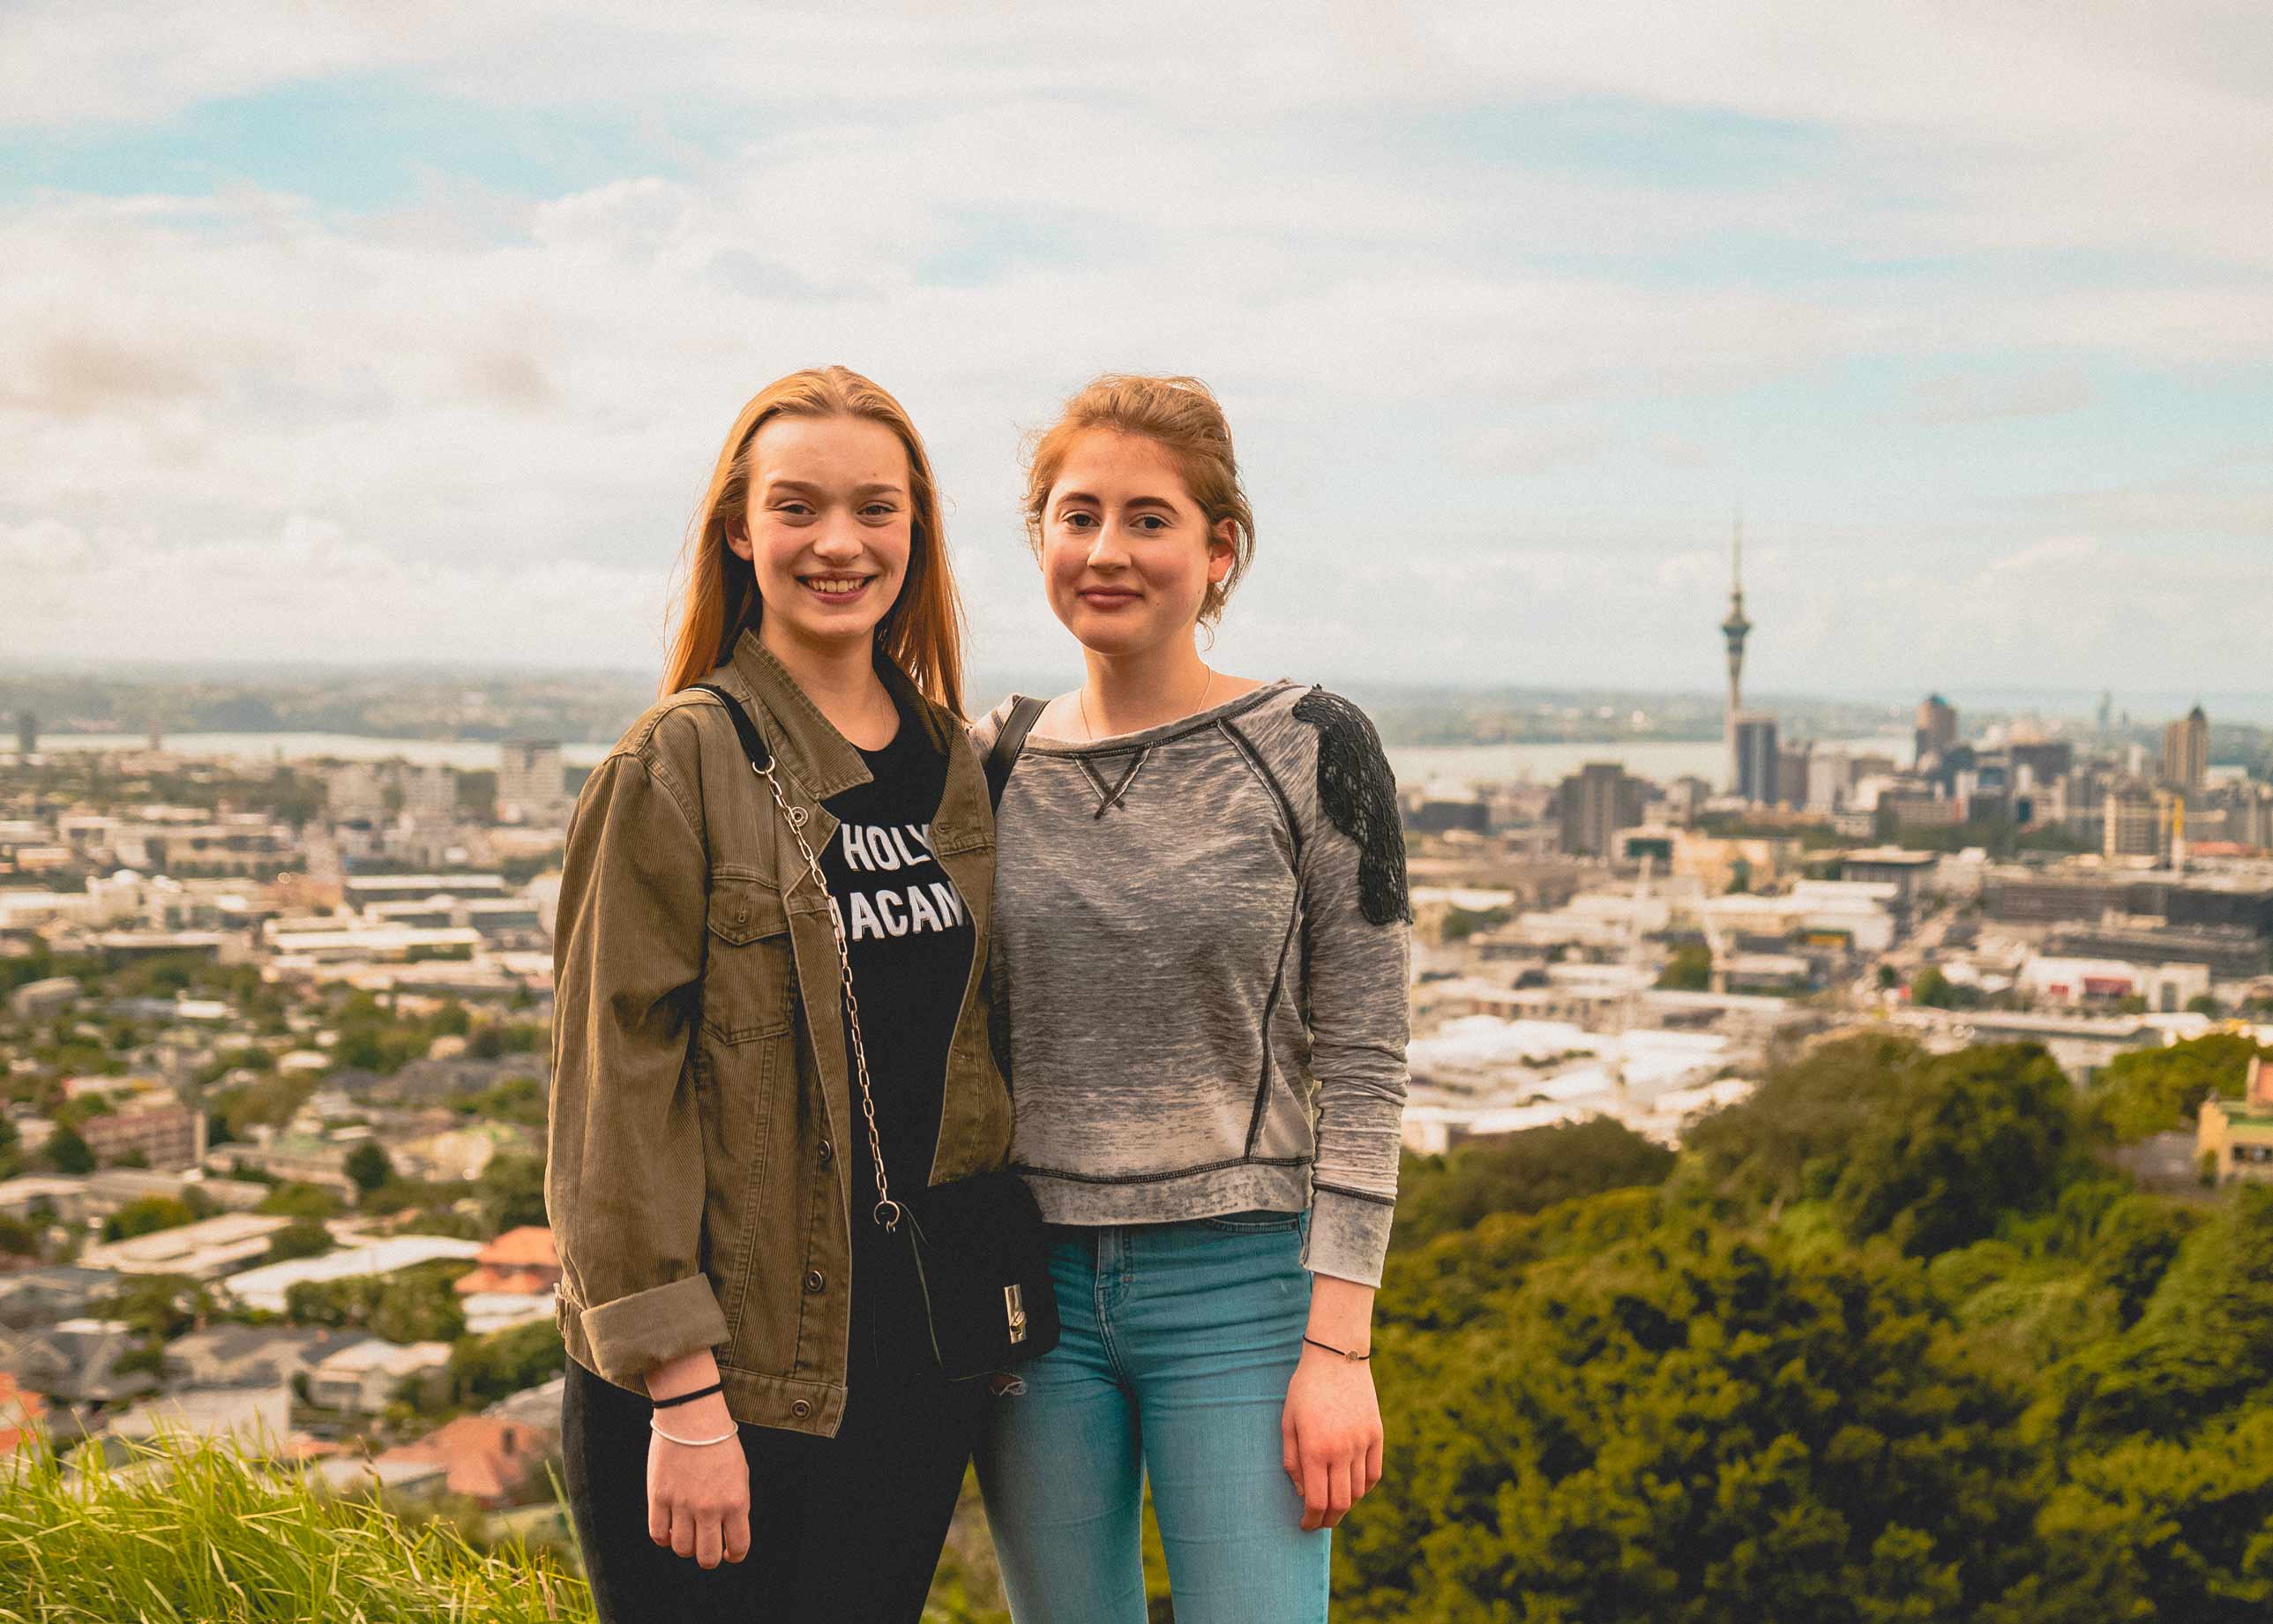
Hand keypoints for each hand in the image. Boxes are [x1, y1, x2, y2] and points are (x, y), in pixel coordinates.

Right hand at [646, 1392, 750, 1567]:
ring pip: (682, 1549)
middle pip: (707, 1557)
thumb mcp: (740, 1474)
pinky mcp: (658, 1497)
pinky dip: (663, 1537)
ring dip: (685, 1546)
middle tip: (706, 1547)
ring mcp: (682, 1504)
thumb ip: (736, 1505)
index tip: (728, 1552)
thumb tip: (727, 1533)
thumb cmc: (719, 1443)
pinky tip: (669, 1528)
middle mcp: (709, 1508)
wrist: (692, 1417)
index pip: (738, 1547)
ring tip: (687, 1531)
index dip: (734, 1555)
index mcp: (735, 1502)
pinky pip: (657, 1534)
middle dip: (708, 1558)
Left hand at [1280, 1343, 1383, 1531]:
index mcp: (1314, 1449)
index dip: (1311, 1520)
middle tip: (1320, 1522)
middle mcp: (1340, 1450)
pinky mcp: (1377, 1435)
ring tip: (1334, 1504)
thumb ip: (1292, 1461)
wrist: (1337, 1358)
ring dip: (1346, 1505)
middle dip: (1328, 1520)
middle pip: (1340, 1504)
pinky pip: (1373, 1474)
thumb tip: (1302, 1494)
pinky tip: (1352, 1487)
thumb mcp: (1287, 1422)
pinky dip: (1364, 1488)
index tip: (1305, 1525)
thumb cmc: (1305, 1390)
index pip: (1316, 1501)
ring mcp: (1362, 1443)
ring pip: (1359, 1492)